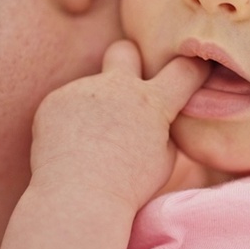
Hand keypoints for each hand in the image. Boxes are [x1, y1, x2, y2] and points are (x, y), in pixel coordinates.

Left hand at [29, 40, 207, 206]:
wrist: (77, 197)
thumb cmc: (127, 187)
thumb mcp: (163, 160)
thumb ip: (162, 128)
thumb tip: (160, 114)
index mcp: (152, 101)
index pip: (184, 69)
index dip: (193, 68)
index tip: (194, 69)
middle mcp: (117, 86)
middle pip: (125, 50)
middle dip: (129, 61)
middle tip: (127, 88)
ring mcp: (83, 90)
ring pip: (93, 91)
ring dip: (95, 109)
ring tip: (91, 146)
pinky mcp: (55, 100)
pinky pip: (68, 104)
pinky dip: (70, 122)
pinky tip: (70, 147)